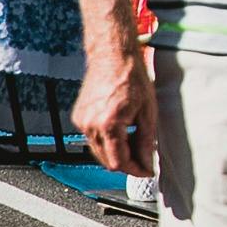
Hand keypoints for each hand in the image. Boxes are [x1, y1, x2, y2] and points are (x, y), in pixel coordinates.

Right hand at [73, 44, 154, 178]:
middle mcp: (91, 125)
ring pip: (98, 152)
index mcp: (109, 124)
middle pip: (107, 161)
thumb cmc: (131, 77)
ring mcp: (81, 121)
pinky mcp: (78, 116)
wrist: (112, 55)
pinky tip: (120, 130)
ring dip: (116, 153)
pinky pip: (92, 138)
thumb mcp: (148, 112)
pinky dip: (106, 140)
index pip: (119, 163)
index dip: (135, 171)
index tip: (147, 171)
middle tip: (144, 158)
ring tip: (133, 141)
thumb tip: (148, 163)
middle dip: (127, 163)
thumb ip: (146, 142)